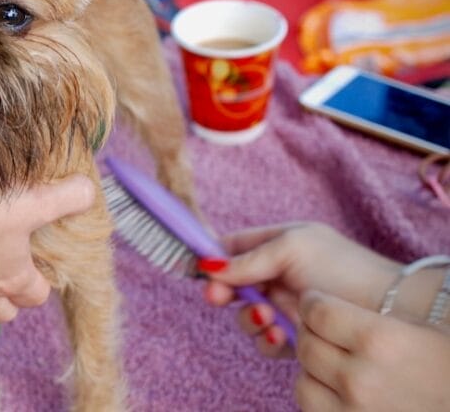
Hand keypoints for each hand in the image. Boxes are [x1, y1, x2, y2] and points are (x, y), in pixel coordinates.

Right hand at [202, 222, 399, 356]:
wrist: (388, 307)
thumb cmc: (342, 268)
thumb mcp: (291, 249)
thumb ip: (248, 258)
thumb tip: (207, 266)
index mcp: (278, 243)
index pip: (232, 246)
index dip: (211, 258)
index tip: (194, 269)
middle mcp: (278, 274)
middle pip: (231, 284)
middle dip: (223, 292)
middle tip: (218, 299)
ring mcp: (286, 305)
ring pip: (245, 315)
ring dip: (248, 318)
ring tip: (265, 319)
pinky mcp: (295, 335)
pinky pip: (266, 339)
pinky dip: (266, 339)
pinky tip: (280, 335)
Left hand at [294, 290, 449, 410]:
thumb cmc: (449, 365)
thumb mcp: (419, 329)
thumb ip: (368, 317)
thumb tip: (321, 306)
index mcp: (380, 341)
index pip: (318, 313)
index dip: (312, 303)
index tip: (314, 301)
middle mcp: (361, 379)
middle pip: (307, 345)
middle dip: (310, 332)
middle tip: (323, 330)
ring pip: (303, 381)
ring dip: (313, 369)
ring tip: (333, 362)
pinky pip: (313, 410)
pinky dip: (320, 397)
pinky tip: (339, 389)